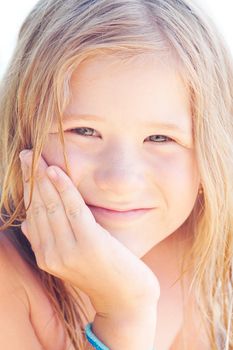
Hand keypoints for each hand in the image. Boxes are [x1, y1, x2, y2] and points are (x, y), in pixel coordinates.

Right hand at [19, 149, 159, 316]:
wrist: (126, 299)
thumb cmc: (101, 274)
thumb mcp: (70, 260)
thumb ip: (47, 242)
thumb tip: (27, 223)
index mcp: (46, 256)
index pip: (32, 215)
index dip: (28, 189)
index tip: (26, 167)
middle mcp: (52, 254)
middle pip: (38, 207)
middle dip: (31, 178)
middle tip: (27, 154)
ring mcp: (69, 251)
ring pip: (52, 205)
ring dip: (42, 178)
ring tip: (36, 156)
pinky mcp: (90, 243)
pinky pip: (73, 208)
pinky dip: (63, 187)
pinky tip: (55, 170)